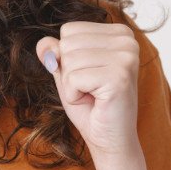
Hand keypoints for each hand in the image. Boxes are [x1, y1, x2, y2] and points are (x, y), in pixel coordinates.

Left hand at [35, 20, 141, 157]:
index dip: (68, 57)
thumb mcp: (66, 72)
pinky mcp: (119, 77)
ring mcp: (126, 57)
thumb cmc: (90, 105)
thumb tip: (43, 44)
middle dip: (69, 72)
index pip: (69, 30)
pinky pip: (73, 79)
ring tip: (92, 95)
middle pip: (67, 44)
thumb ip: (54, 52)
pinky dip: (74, 95)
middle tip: (90, 89)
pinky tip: (95, 103)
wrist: (109, 139)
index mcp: (119, 32)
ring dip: (72, 85)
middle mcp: (127, 40)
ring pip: (69, 60)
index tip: (88, 75)